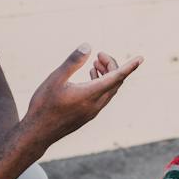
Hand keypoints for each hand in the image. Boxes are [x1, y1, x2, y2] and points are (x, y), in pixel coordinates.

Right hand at [24, 44, 142, 144]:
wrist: (37, 133)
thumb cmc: (44, 105)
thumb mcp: (55, 79)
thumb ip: (72, 62)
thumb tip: (88, 46)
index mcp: (90, 94)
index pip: (117, 77)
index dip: (129, 66)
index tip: (141, 58)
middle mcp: (95, 104)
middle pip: (115, 82)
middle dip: (112, 66)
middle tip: (99, 55)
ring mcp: (92, 111)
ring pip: (109, 90)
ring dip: (107, 75)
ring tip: (95, 63)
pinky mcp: (88, 115)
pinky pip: (103, 97)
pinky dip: (102, 84)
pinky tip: (91, 77)